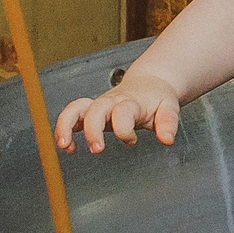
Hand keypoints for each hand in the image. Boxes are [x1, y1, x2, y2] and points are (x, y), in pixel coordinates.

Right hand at [55, 69, 182, 151]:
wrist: (149, 83)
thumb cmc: (157, 98)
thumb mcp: (169, 107)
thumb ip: (168, 123)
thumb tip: (167, 139)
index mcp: (131, 102)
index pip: (123, 113)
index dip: (125, 130)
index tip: (132, 141)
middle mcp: (112, 102)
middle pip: (96, 109)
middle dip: (93, 130)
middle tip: (97, 149)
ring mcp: (99, 106)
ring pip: (76, 108)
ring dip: (66, 126)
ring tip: (64, 145)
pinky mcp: (91, 111)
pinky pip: (72, 115)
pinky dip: (64, 129)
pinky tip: (68, 147)